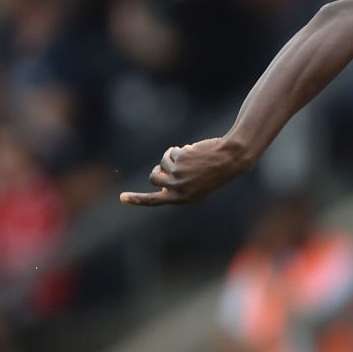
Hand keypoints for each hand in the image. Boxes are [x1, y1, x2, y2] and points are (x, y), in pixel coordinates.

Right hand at [120, 136, 254, 206]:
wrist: (230, 158)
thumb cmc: (216, 171)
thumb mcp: (198, 184)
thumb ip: (178, 186)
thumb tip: (161, 181)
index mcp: (184, 199)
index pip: (155, 201)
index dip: (137, 199)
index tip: (122, 198)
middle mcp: (178, 189)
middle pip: (154, 178)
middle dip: (158, 169)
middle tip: (171, 163)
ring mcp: (177, 175)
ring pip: (162, 163)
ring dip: (172, 157)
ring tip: (191, 157)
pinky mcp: (179, 161)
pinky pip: (170, 153)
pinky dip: (179, 150)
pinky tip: (194, 151)